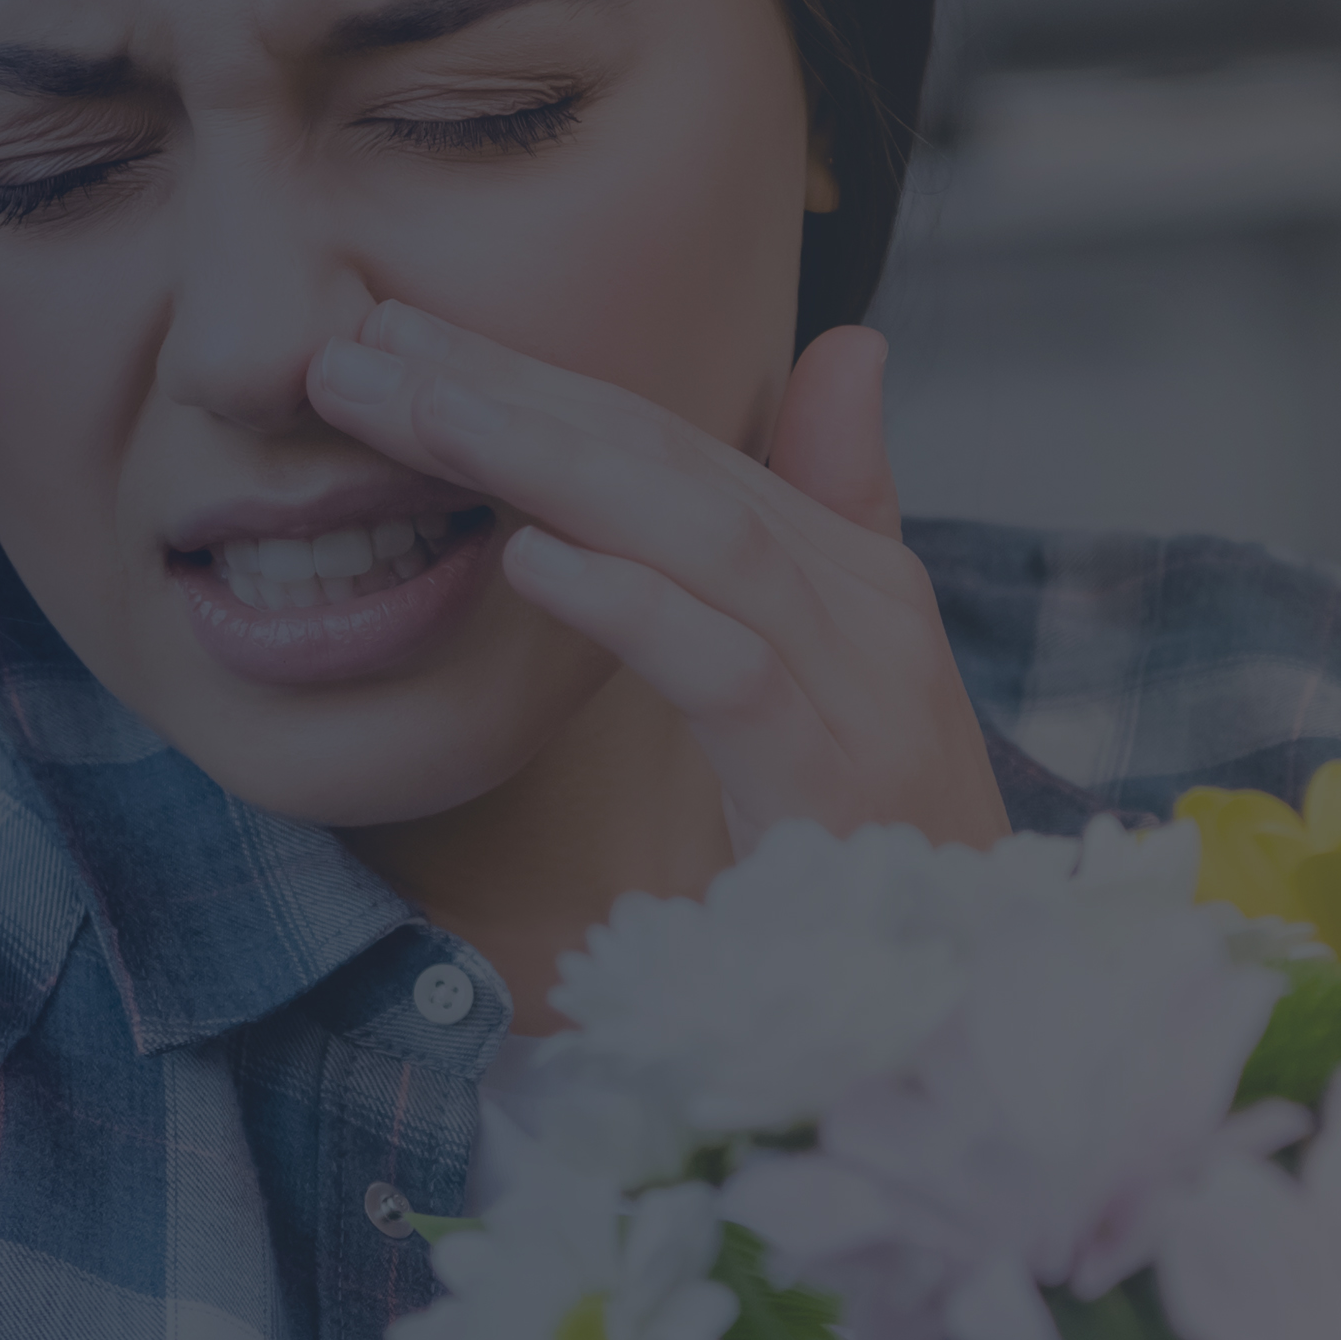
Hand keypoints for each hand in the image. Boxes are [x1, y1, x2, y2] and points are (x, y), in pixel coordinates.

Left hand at [307, 303, 1012, 857]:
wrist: (975, 996)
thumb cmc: (882, 849)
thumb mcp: (845, 680)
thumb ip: (833, 519)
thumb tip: (849, 349)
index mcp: (855, 578)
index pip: (679, 446)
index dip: (540, 382)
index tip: (401, 343)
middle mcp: (869, 612)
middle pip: (674, 468)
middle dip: (516, 396)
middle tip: (366, 352)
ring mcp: (863, 696)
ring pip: (701, 538)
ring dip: (548, 465)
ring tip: (421, 415)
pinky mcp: (836, 786)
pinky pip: (730, 674)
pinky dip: (635, 607)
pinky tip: (533, 562)